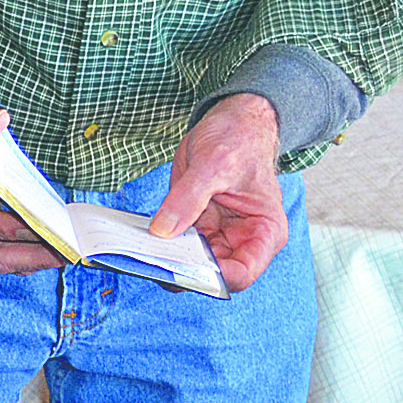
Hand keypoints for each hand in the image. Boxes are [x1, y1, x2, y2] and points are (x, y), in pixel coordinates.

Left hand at [150, 94, 285, 291]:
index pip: (242, 273)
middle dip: (182, 272)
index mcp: (264, 231)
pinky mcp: (195, 227)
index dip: (213, 278)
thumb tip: (163, 231)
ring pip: (189, 265)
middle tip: (150, 262)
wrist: (231, 124)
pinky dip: (157, 247)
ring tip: (139, 253)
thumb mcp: (214, 164)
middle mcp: (242, 240)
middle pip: (211, 274)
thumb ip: (189, 199)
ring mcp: (217, 235)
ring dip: (165, 261)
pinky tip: (138, 242)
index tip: (181, 268)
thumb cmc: (238, 140)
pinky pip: (174, 246)